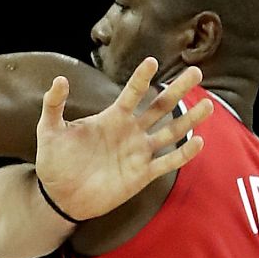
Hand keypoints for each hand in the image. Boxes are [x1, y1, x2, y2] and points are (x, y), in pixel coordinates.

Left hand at [33, 57, 212, 221]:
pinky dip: (183, 153)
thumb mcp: (49, 130)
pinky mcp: (142, 174)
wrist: (59, 196)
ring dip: (189, 119)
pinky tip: (198, 141)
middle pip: (160, 106)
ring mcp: (139, 152)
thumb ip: (54, 105)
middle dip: (177, 90)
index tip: (152, 61)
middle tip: (195, 72)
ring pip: (170, 132)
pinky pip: (167, 162)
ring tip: (208, 104)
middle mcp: (130, 132)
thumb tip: (60, 79)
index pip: (132, 93)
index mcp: (112, 118)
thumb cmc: (54, 161)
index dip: (142, 78)